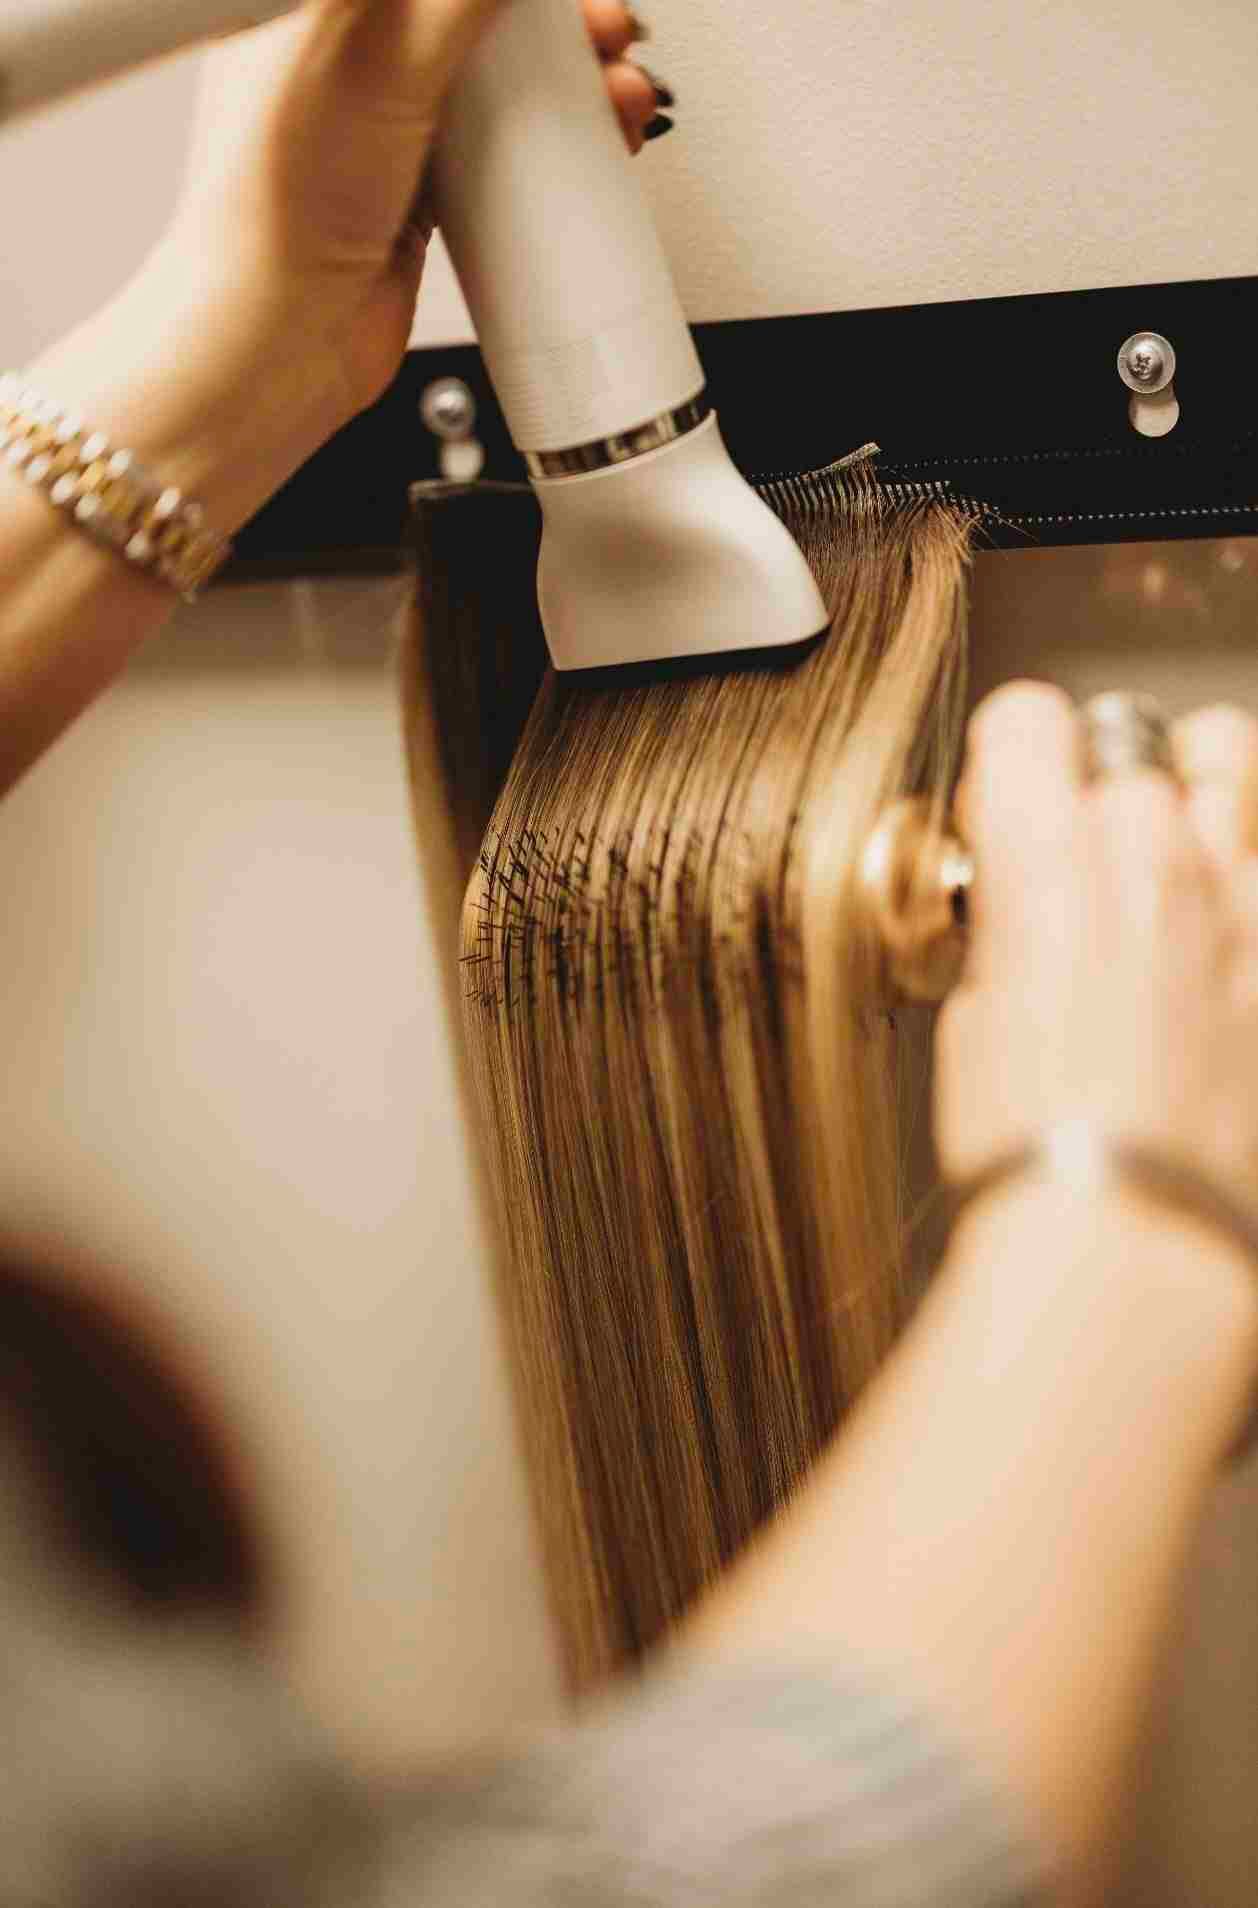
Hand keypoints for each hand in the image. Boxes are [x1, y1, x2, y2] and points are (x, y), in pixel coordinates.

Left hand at [156, 0, 659, 427]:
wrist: (284, 338)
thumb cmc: (279, 208)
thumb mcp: (384, 58)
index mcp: (316, 2)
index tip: (557, 2)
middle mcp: (350, 51)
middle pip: (473, 14)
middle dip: (553, 24)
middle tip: (604, 30)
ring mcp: (386, 121)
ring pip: (495, 78)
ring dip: (569, 81)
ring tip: (619, 94)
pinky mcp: (417, 184)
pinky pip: (496, 146)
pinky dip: (549, 142)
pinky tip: (590, 143)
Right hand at [934, 684, 1257, 1198]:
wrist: (1130, 1237)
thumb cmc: (1032, 1151)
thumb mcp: (970, 1018)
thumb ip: (1007, 929)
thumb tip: (1019, 905)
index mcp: (1047, 861)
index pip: (1028, 719)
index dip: (1010, 762)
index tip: (1006, 812)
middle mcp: (1153, 856)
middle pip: (1131, 745)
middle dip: (1100, 793)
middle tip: (1087, 867)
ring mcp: (1240, 902)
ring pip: (1232, 761)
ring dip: (1196, 795)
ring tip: (1177, 859)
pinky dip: (1245, 884)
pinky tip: (1223, 938)